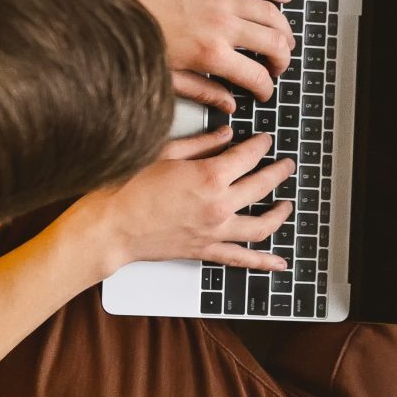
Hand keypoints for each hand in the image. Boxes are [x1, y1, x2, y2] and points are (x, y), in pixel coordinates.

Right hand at [78, 129, 295, 271]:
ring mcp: (214, 231)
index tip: (266, 139)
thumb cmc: (127, 188)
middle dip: (278, 172)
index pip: (248, 156)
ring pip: (261, 225)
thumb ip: (201, 143)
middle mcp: (218, 205)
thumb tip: (227, 134)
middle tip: (286, 164)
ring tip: (288, 204)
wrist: (109, 227)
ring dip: (279, 214)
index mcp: (210, 177)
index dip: (261, 145)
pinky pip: (241, 259)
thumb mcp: (164, 153)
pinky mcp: (205, 250)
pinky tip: (280, 262)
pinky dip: (263, 262)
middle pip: (262, 186)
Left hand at [115, 0, 294, 110]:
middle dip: (283, 60)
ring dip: (284, 29)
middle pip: (274, 43)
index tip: (264, 92)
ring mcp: (222, 0)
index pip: (256, 76)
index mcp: (210, 54)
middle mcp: (223, 26)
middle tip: (277, 68)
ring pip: (271, 14)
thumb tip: (228, 105)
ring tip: (286, 41)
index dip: (266, 88)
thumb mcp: (167, 74)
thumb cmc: (137, 36)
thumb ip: (203, 91)